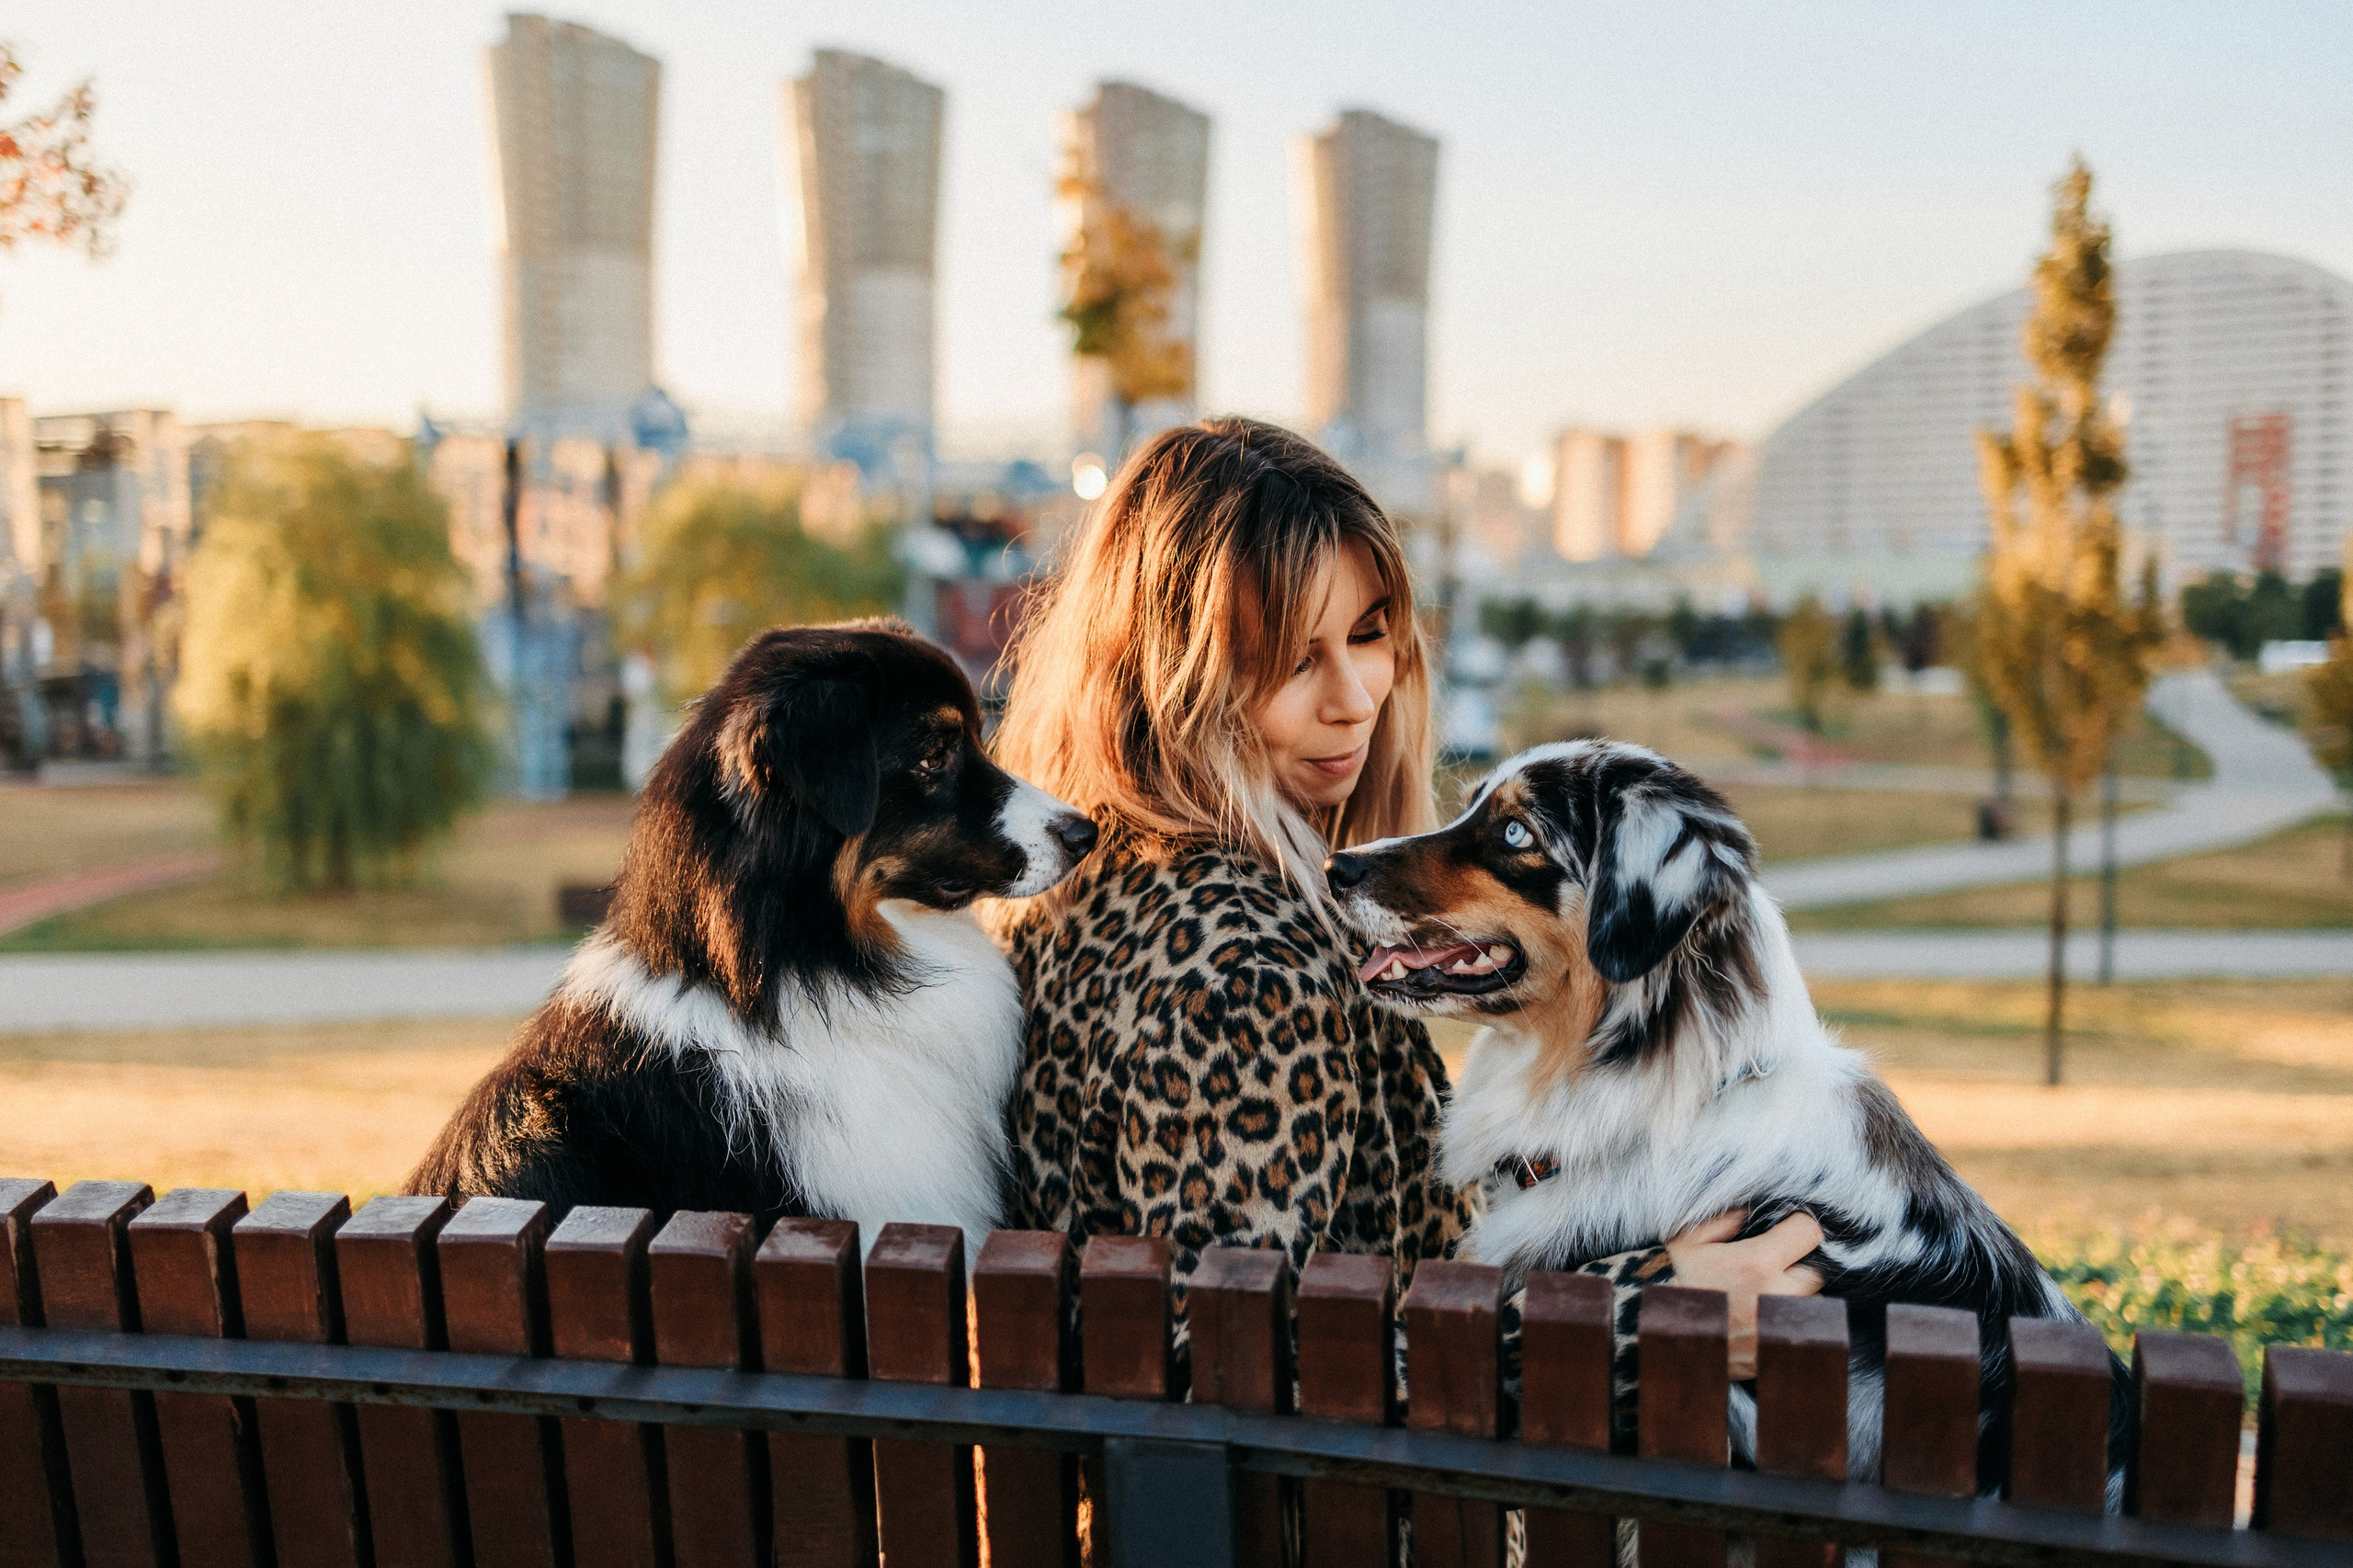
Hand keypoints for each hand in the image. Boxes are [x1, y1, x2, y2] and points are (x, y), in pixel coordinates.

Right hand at [1663, 1209, 1824, 1378]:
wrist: (1665, 1338)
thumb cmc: (1678, 1283)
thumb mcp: (1687, 1240)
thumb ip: (1722, 1217)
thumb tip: (1753, 1210)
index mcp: (1757, 1263)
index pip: (1809, 1232)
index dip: (1797, 1226)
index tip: (1784, 1230)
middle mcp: (1777, 1296)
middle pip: (1817, 1270)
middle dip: (1799, 1263)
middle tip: (1774, 1263)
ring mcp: (1780, 1328)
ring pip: (1811, 1301)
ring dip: (1795, 1293)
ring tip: (1765, 1290)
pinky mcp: (1779, 1351)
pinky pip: (1800, 1328)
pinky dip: (1788, 1319)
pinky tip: (1764, 1313)